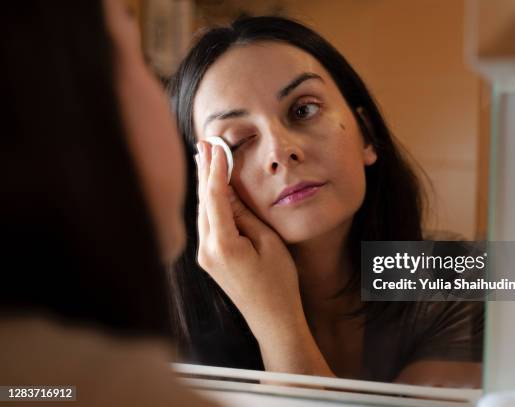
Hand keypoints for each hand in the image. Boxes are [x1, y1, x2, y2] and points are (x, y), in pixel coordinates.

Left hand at [194, 141, 304, 337]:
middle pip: (203, 201)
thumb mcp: (269, 243)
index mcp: (223, 245)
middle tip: (204, 142)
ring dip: (205, 185)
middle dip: (204, 171)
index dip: (216, 168)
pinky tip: (211, 189)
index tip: (217, 145)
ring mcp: (206, 256)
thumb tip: (228, 191)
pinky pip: (207, 224)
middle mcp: (207, 250)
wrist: (272, 320)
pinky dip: (209, 202)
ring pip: (203, 212)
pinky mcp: (210, 260)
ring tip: (205, 158)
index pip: (215, 196)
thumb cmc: (278, 283)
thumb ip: (245, 215)